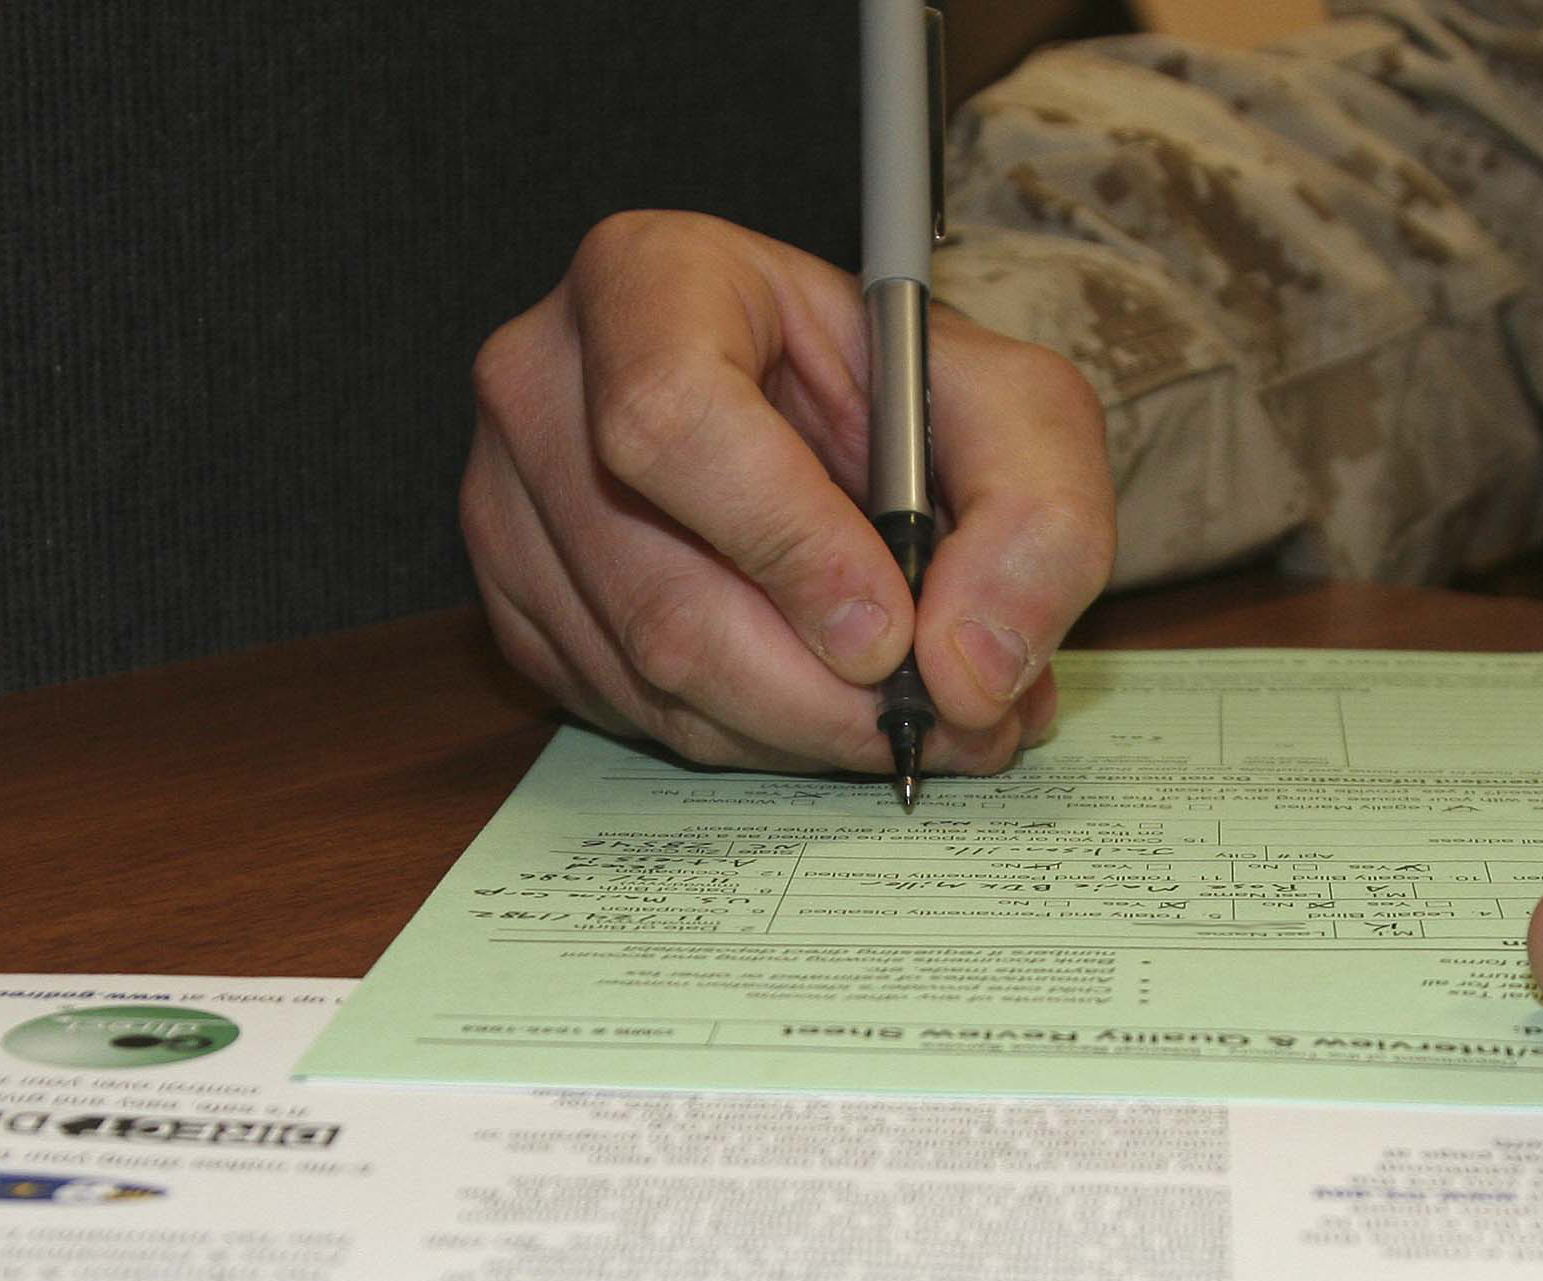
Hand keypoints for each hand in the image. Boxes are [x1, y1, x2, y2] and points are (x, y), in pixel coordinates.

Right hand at [462, 211, 1114, 771]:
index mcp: (650, 280)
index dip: (788, 545)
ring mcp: (507, 501)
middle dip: (828, 693)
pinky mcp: (513, 603)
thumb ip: (1036, 523)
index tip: (891, 631)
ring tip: (914, 710)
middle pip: (663, 595)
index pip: (673, 419)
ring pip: (653, 678)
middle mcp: (545, 383)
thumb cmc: (905, 391)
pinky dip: (756, 739)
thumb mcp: (1018, 411)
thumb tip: (968, 675)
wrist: (826, 417)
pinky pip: (633, 715)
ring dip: (807, 730)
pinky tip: (829, 700)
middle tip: (946, 721)